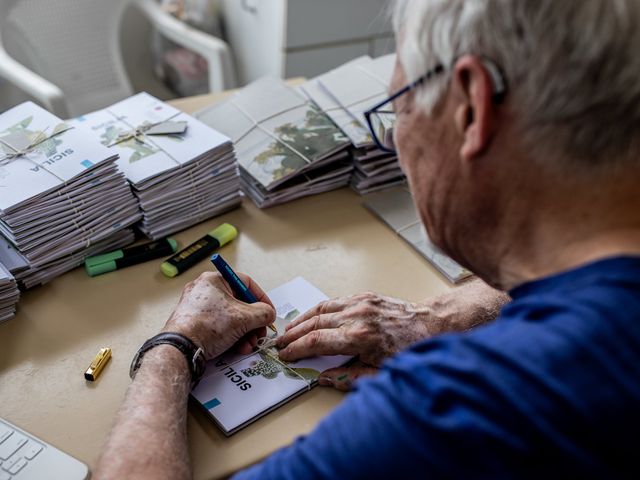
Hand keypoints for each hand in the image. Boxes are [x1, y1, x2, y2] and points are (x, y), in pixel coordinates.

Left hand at [162, 271, 275, 358]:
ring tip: (249, 343)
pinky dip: (232, 335)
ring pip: (230, 317)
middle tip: (259, 331)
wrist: (182, 348)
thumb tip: (268, 313)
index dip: (261, 298)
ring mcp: (198, 307)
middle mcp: (205, 290)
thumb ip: (263, 312)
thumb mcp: (244, 318)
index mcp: (214, 280)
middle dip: (253, 321)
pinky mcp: (195, 322)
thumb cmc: (204, 327)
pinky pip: (220, 325)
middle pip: (239, 303)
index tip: (268, 311)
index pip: (246, 283)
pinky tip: (238, 347)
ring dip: (244, 332)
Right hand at [277, 280, 509, 389]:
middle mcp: (357, 316)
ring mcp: (360, 303)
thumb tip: (323, 379)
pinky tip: (311, 316)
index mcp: (359, 337)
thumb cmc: (410, 351)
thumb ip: (348, 377)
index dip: (296, 350)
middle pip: (314, 324)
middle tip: (279, 343)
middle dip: (293, 335)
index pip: (316, 342)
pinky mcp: (365, 296)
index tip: (285, 355)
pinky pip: (335, 301)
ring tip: (289, 330)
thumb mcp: (381, 374)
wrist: (432, 326)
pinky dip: (319, 309)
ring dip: (302, 320)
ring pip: (321, 308)